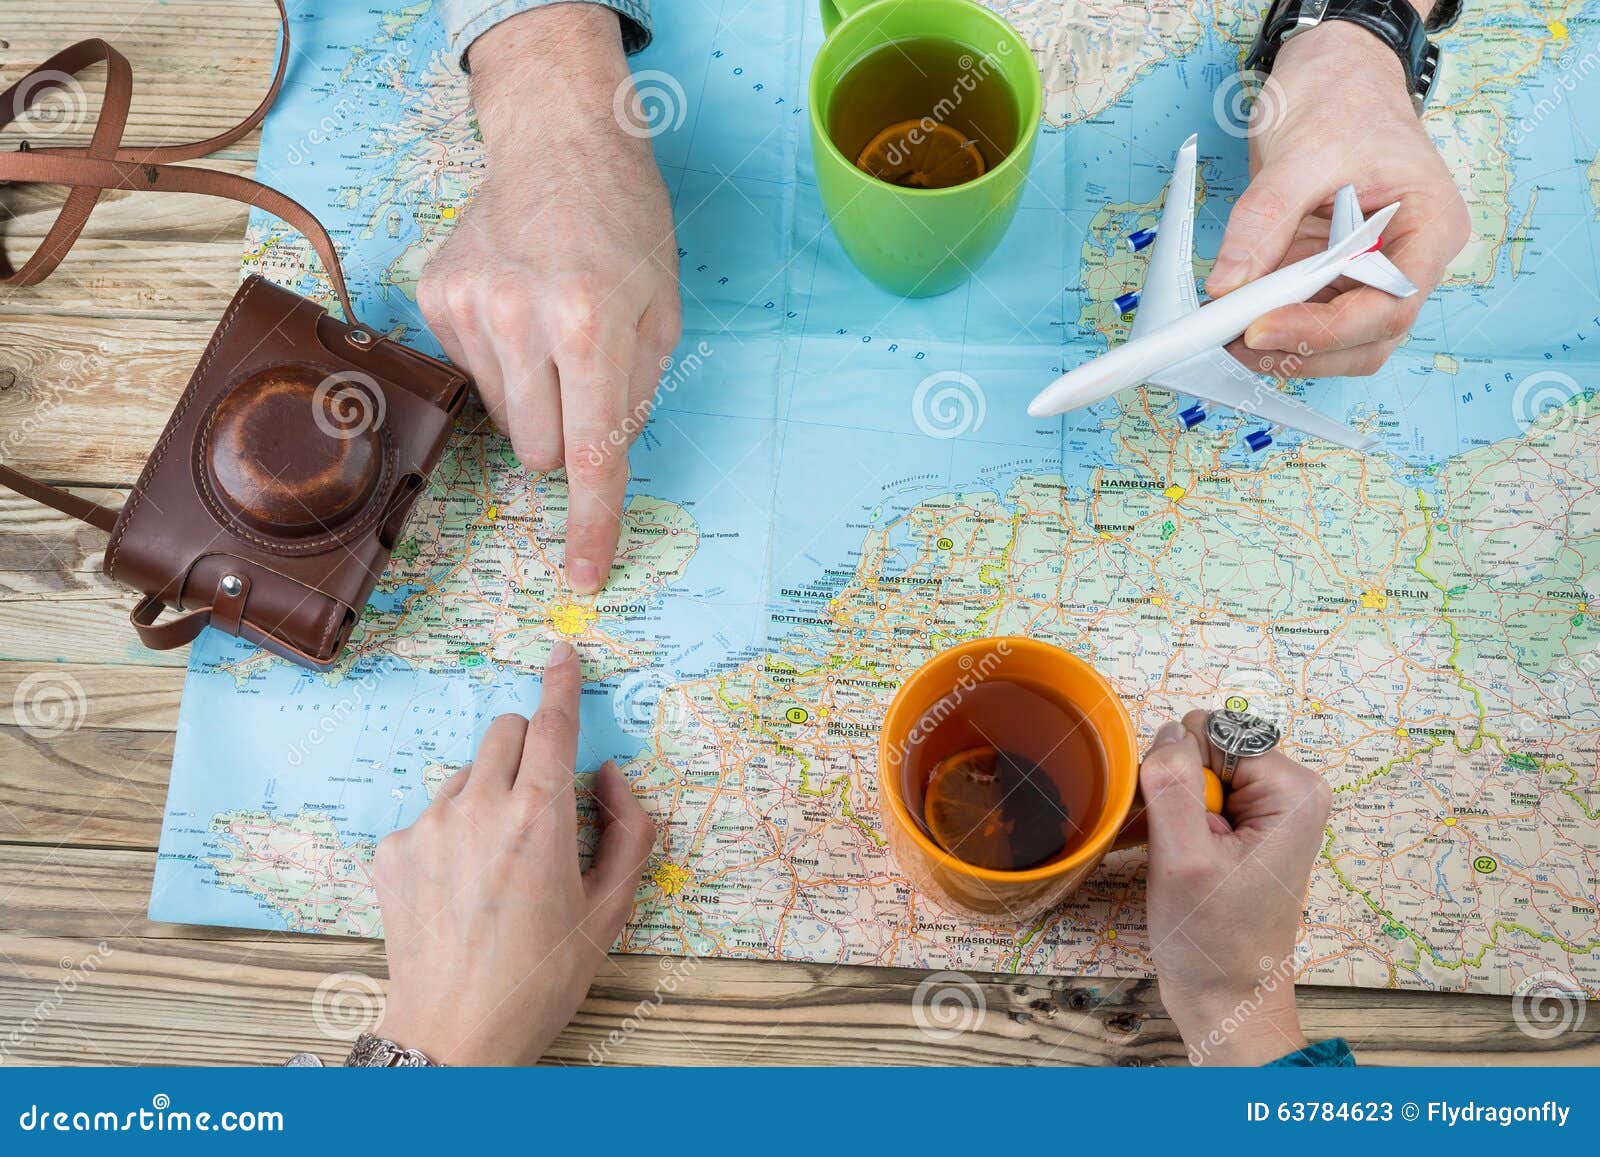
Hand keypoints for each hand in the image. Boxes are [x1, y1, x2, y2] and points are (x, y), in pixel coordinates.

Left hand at [372, 642, 655, 1064]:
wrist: (454, 1033)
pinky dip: (453, 832)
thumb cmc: (540, 978)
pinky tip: (461, 885)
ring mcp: (428, 827)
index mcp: (540, 818)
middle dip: (529, 747)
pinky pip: (432, 814)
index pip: (552, 723)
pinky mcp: (392, 850)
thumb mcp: (610, 911)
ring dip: (490, 793)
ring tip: (499, 863)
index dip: (560, 682)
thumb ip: (630, 832)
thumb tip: (608, 778)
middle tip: (543, 800)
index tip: (562, 653)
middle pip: (505, 731)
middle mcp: (479, 809)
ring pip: (468, 772)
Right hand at [419, 4, 680, 594]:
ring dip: (531, 395)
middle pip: (535, 451)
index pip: (589, 454)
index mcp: (592, 324)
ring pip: (501, 419)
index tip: (584, 575)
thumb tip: (599, 458)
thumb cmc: (627, 223)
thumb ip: (639, 395)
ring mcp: (467, 308)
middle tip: (584, 375)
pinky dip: (499, 360)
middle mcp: (520, 319)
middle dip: (563, 437)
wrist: (558, 138)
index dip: (590, 524)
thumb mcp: (665, 310)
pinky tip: (515, 306)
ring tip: (549, 325)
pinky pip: (470, 375)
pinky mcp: (433, 298)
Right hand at [1139, 711, 1331, 1065]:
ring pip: (1192, 772)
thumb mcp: (1185, 861)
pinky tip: (1164, 857)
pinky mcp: (1248, 829)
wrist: (1227, 1001)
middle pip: (1203, 748)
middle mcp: (1290, 791)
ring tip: (1169, 860)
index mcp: (1293, 790)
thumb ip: (1174, 786)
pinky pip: (1196, 798)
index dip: (1181, 776)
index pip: (1212, 732)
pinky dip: (1171, 823)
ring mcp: (1268, 810)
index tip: (1180, 832)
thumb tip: (1166, 733)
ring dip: (1167, 810)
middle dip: (1174, 792)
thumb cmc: (1213, 942)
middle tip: (1174, 850)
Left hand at [1210, 17, 1468, 376]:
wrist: (1334, 74)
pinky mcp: (1331, 273)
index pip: (1391, 305)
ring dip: (1283, 346)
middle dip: (1303, 348)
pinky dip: (1270, 324)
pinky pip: (1306, 316)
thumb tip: (1227, 286)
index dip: (1327, 330)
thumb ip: (1265, 220)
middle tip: (1234, 342)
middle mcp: (1409, 259)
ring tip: (1225, 334)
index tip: (1261, 328)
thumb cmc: (1340, 98)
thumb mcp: (1299, 152)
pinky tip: (1233, 318)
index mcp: (1429, 226)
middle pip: (1367, 338)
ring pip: (1337, 340)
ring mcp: (1370, 270)